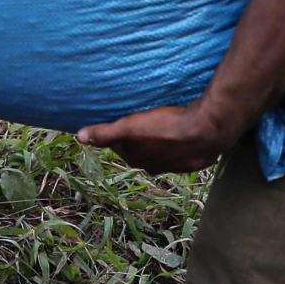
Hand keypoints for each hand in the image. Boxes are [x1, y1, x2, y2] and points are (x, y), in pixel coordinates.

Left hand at [76, 99, 240, 173]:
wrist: (205, 132)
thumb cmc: (165, 128)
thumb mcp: (130, 127)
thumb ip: (105, 133)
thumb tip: (79, 136)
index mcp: (136, 159)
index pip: (118, 145)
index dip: (117, 131)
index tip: (121, 118)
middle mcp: (152, 166)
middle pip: (136, 148)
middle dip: (134, 136)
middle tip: (138, 117)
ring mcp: (172, 164)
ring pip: (156, 150)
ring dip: (154, 139)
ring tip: (158, 121)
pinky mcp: (189, 160)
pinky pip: (175, 150)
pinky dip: (173, 141)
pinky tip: (177, 129)